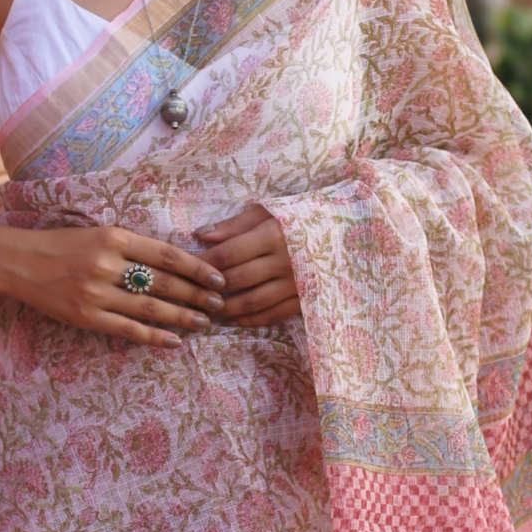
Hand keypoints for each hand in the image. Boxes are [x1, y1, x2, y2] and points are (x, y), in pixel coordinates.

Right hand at [0, 219, 224, 346]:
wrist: (19, 262)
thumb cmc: (63, 245)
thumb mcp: (99, 234)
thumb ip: (133, 246)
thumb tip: (176, 263)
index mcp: (114, 237)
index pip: (167, 255)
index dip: (197, 268)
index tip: (219, 278)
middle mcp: (107, 264)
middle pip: (164, 282)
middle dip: (197, 295)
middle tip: (220, 304)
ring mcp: (96, 293)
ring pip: (150, 308)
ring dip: (182, 317)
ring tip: (204, 323)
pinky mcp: (86, 316)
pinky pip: (128, 329)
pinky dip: (154, 337)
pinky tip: (175, 342)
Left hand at [195, 201, 299, 326]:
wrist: (344, 231)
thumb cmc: (300, 217)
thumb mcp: (269, 211)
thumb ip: (235, 224)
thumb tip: (201, 235)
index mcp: (274, 235)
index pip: (229, 253)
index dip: (204, 261)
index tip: (187, 266)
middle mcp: (285, 261)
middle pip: (237, 279)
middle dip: (210, 287)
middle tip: (190, 292)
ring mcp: (296, 284)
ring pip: (252, 302)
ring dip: (226, 308)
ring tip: (207, 308)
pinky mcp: (305, 299)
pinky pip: (272, 314)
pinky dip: (250, 319)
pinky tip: (233, 319)